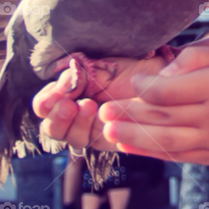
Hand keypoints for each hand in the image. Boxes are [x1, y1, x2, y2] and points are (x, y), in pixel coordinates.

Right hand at [33, 53, 166, 153]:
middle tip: (69, 104)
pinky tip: (100, 116)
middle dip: (57, 115)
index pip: (44, 105)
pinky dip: (93, 130)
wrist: (163, 74)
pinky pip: (94, 141)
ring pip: (70, 138)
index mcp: (71, 94)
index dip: (46, 100)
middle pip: (51, 127)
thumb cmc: (132, 67)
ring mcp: (93, 129)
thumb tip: (62, 81)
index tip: (59, 88)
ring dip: (74, 123)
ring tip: (88, 106)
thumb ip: (79, 76)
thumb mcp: (102, 67)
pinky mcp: (111, 139)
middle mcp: (78, 114)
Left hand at [98, 46, 208, 164]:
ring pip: (166, 141)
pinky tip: (132, 146)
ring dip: (134, 137)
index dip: (144, 89)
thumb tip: (158, 78)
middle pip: (162, 119)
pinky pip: (178, 156)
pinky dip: (153, 152)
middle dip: (128, 115)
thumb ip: (189, 61)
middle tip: (103, 111)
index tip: (133, 83)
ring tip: (109, 131)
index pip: (168, 92)